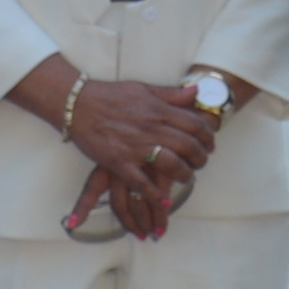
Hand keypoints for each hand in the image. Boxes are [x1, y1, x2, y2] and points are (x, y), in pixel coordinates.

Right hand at [61, 76, 220, 207]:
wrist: (78, 104)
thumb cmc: (110, 95)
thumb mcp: (143, 89)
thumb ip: (171, 94)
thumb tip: (196, 92)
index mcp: (158, 110)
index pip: (194, 124)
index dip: (207, 136)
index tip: (210, 144)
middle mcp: (151, 128)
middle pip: (188, 146)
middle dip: (200, 157)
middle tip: (202, 162)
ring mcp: (136, 147)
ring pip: (172, 164)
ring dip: (184, 175)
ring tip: (187, 178)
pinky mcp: (120, 163)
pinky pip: (142, 183)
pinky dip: (155, 194)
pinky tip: (164, 199)